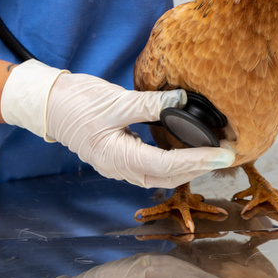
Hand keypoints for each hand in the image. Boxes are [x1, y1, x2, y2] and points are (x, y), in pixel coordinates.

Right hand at [0, 60, 234, 187]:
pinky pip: (153, 167)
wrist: (48, 105)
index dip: (199, 161)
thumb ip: (150, 104)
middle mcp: (121, 168)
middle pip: (169, 178)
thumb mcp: (115, 101)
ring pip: (162, 176)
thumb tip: (182, 100)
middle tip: (228, 155)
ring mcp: (120, 165)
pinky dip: (175, 162)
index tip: (225, 155)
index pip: (168, 166)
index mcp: (118, 158)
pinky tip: (187, 150)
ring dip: (189, 168)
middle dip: (200, 168)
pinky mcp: (121, 156)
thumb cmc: (77, 102)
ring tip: (213, 154)